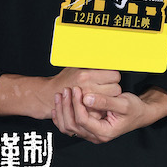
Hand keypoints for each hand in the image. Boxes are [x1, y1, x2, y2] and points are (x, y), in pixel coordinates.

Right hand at [0, 68, 120, 119]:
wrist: (51, 95)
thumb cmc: (65, 79)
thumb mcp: (77, 66)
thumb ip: (91, 63)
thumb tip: (106, 55)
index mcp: (87, 75)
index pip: (114, 75)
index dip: (113, 75)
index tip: (110, 76)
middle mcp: (88, 88)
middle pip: (115, 88)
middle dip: (113, 86)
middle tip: (107, 85)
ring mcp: (88, 102)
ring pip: (112, 100)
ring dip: (110, 97)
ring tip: (103, 93)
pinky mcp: (88, 112)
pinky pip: (104, 110)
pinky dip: (103, 107)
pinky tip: (99, 102)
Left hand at [52, 86, 166, 143]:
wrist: (139, 113)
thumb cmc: (134, 108)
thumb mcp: (123, 103)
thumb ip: (105, 102)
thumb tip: (87, 98)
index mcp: (104, 132)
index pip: (83, 120)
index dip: (77, 104)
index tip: (76, 89)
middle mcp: (96, 136)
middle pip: (73, 125)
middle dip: (66, 106)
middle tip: (65, 90)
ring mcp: (91, 134)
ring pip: (69, 127)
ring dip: (62, 111)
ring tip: (60, 94)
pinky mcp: (88, 128)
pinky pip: (70, 126)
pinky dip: (61, 117)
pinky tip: (57, 106)